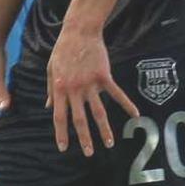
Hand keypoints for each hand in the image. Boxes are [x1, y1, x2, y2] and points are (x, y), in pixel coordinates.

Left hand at [46, 29, 137, 156]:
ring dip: (104, 129)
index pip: (59, 117)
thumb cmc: (62, 51)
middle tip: (89, 153)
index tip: (64, 148)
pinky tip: (135, 115)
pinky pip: (116, 94)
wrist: (79, 32)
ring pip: (98, 111)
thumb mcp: (50, 70)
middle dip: (84, 138)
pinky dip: (126, 104)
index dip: (61, 134)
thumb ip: (51, 90)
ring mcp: (90, 84)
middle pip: (80, 119)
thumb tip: (49, 107)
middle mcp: (74, 90)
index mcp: (60, 90)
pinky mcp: (103, 76)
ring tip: (110, 143)